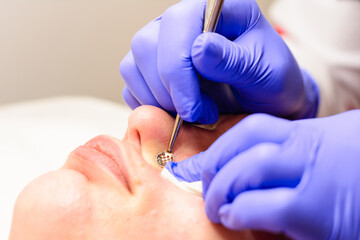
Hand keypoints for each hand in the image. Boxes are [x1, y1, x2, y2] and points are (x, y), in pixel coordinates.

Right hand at [120, 0, 318, 123]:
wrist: (266, 102)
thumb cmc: (271, 83)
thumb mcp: (265, 72)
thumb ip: (233, 60)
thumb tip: (198, 49)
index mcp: (215, 9)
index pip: (176, 24)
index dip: (178, 70)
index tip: (193, 108)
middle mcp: (185, 21)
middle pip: (146, 44)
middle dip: (167, 89)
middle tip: (197, 113)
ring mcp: (166, 44)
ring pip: (133, 65)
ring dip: (157, 99)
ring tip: (192, 113)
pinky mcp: (155, 69)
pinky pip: (132, 84)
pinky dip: (148, 104)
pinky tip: (176, 112)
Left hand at [166, 110, 359, 239]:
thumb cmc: (356, 167)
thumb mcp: (327, 148)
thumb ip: (291, 151)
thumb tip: (245, 161)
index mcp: (309, 133)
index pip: (250, 130)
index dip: (217, 148)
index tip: (191, 166)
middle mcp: (310, 148)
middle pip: (243, 148)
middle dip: (212, 169)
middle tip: (201, 187)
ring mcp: (316, 178)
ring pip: (250, 170)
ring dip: (222, 190)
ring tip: (215, 207)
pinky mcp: (321, 213)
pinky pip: (266, 206)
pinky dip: (242, 211)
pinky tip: (234, 217)